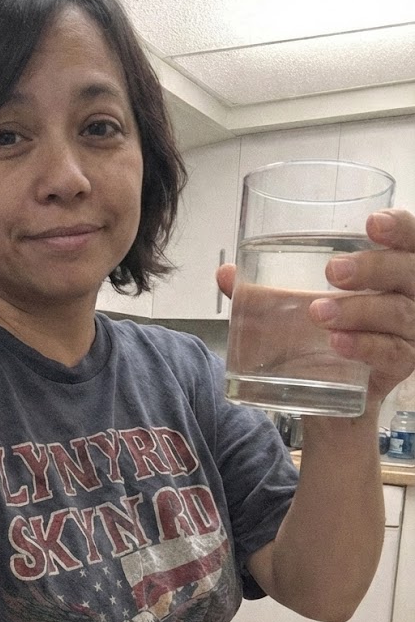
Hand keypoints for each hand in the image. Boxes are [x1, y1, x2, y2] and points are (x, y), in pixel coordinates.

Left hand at [216, 209, 414, 404]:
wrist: (327, 396)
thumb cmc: (317, 338)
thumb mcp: (290, 311)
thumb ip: (261, 293)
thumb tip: (225, 273)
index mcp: (391, 268)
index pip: (409, 239)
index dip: (399, 228)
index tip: (370, 224)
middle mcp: (409, 295)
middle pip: (406, 272)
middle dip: (372, 268)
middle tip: (332, 271)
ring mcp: (409, 332)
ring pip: (396, 313)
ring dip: (357, 310)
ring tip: (318, 313)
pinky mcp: (401, 364)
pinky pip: (390, 352)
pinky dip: (364, 346)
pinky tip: (337, 344)